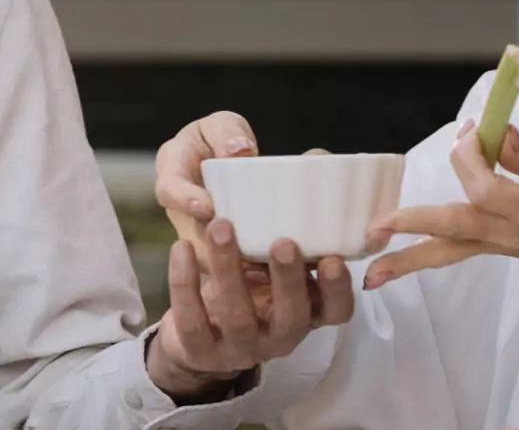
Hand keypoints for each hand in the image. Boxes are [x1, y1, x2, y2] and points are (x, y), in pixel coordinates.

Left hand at [147, 218, 354, 399]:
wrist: (198, 337)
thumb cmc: (249, 289)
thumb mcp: (275, 270)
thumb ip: (292, 238)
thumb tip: (309, 166)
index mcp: (305, 314)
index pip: (336, 311)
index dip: (338, 289)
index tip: (332, 258)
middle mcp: (279, 337)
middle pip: (291, 317)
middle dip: (288, 279)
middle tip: (282, 242)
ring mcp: (240, 348)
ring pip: (237, 315)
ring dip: (229, 269)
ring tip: (220, 227)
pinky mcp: (201, 351)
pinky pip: (192, 319)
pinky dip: (185, 282)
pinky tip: (181, 248)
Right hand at [155, 111, 258, 265]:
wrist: (230, 161)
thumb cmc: (224, 139)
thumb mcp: (223, 125)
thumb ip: (227, 132)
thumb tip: (239, 151)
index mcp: (172, 171)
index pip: (169, 188)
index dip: (185, 199)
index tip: (207, 207)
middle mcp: (179, 209)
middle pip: (187, 234)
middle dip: (212, 245)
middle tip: (239, 249)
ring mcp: (195, 233)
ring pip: (205, 258)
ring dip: (229, 266)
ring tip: (257, 270)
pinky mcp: (214, 252)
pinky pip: (224, 268)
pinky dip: (244, 273)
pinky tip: (267, 277)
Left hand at [362, 120, 518, 299]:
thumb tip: (500, 134)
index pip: (487, 187)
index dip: (471, 156)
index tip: (470, 130)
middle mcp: (508, 234)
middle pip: (454, 227)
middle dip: (412, 223)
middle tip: (375, 227)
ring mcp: (494, 245)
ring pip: (445, 251)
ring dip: (405, 260)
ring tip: (368, 274)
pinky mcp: (485, 247)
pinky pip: (448, 253)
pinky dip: (417, 258)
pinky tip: (383, 269)